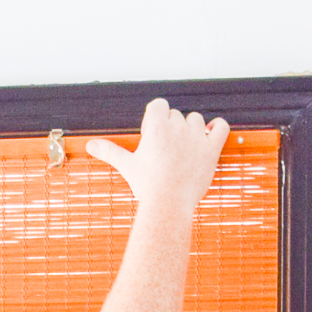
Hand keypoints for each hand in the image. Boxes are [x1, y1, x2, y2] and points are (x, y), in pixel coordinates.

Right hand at [84, 99, 228, 213]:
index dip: (155, 119)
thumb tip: (90, 145)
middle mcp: (178, 127)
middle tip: (164, 152)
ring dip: (191, 129)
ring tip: (183, 150)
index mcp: (157, 127)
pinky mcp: (212, 149)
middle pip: (176, 115)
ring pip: (196, 120)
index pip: (159, 105)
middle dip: (171, 129)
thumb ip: (110, 151)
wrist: (168, 206)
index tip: (152, 136)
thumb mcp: (127, 166)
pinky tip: (209, 134)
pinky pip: (221, 127)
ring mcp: (197, 137)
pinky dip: (217, 127)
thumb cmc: (147, 186)